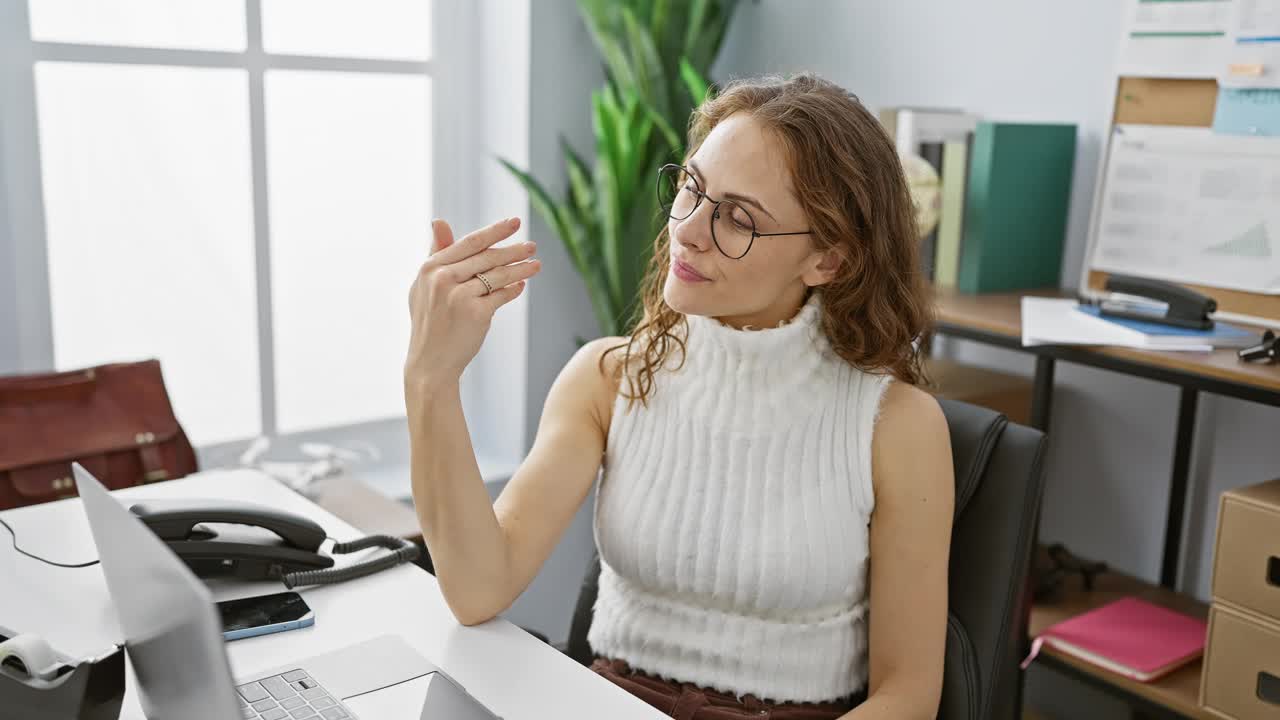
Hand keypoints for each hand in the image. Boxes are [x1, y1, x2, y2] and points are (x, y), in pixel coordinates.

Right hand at [404, 217, 540, 395]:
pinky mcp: (475, 313)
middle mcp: (442, 278)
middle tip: (532, 246)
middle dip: (513, 250)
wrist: (430, 362)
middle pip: (487, 257)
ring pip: (498, 275)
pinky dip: (513, 290)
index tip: (513, 223)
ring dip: (520, 269)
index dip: (494, 231)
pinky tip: (522, 286)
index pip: (469, 243)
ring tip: (536, 265)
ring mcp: (459, 295)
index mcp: (430, 268)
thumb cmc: (430, 322)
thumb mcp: (424, 285)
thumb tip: (438, 220)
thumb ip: (437, 254)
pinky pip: (501, 296)